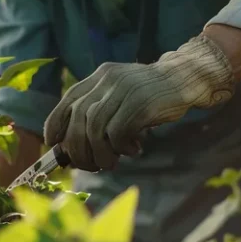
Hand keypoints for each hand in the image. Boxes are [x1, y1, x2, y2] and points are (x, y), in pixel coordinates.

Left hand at [44, 35, 234, 171]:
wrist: (187, 78)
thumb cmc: (151, 95)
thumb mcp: (121, 95)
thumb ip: (100, 111)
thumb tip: (74, 149)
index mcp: (100, 76)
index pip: (68, 99)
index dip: (55, 123)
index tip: (53, 144)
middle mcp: (108, 80)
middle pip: (79, 118)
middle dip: (78, 148)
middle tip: (88, 165)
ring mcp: (124, 90)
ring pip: (95, 128)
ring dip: (99, 153)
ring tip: (110, 163)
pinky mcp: (140, 104)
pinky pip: (117, 133)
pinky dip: (120, 147)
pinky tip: (133, 150)